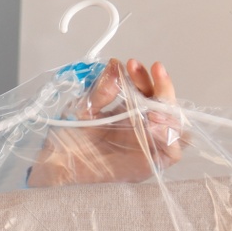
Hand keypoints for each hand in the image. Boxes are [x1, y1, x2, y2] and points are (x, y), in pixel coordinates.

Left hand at [29, 58, 185, 186]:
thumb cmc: (68, 138)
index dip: (143, 77)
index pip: (146, 90)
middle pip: (165, 105)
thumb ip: (101, 90)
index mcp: (128, 111)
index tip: (132, 64)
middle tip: (154, 72)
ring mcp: (148, 145)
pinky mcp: (150, 165)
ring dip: (170, 111)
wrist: (56, 167)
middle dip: (161, 87)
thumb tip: (116, 65)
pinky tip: (156, 125)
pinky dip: (170, 138)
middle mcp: (142, 126)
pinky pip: (172, 152)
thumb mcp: (83, 109)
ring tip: (154, 104)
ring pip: (175, 126)